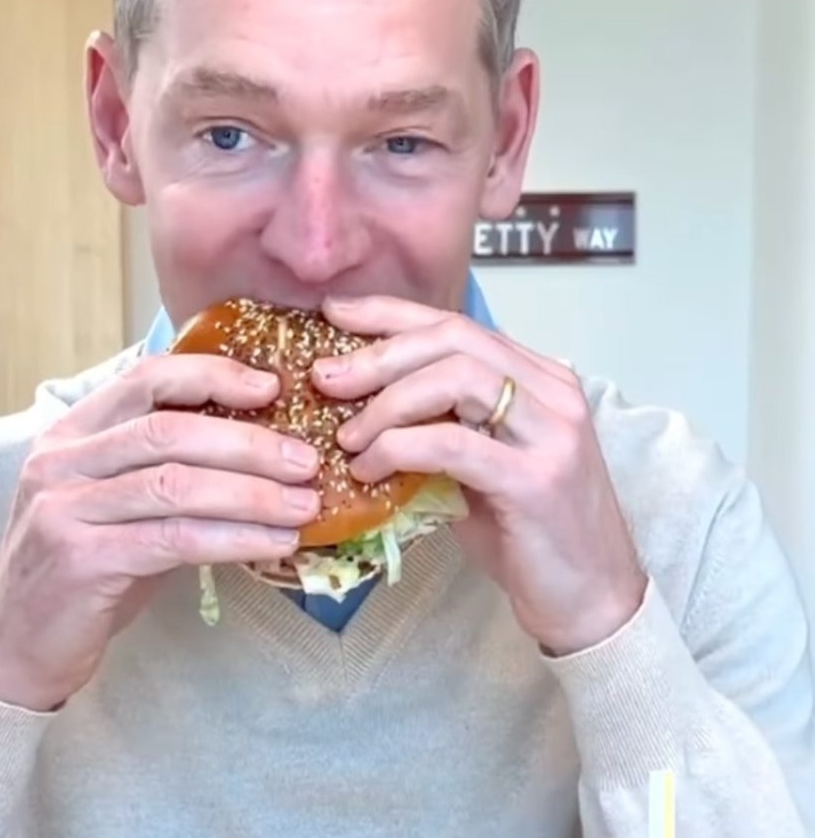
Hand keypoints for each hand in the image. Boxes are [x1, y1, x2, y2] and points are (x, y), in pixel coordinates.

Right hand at [0, 353, 321, 711]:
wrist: (18, 647)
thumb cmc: (80, 573)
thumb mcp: (113, 508)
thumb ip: (163, 474)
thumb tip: (261, 455)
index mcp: (68, 435)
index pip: (144, 380)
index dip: (212, 375)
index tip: (270, 387)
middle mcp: (59, 462)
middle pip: (168, 431)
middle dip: (248, 442)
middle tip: (306, 459)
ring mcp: (64, 509)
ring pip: (175, 484)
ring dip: (252, 493)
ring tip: (304, 504)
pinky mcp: (82, 560)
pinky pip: (174, 538)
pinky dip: (233, 537)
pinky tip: (273, 543)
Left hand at [314, 295, 646, 654]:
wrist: (588, 600)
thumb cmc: (525, 532)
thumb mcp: (475, 463)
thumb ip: (437, 422)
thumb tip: (354, 399)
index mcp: (538, 379)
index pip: (456, 323)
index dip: (389, 313)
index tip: (333, 314)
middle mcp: (552, 393)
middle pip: (452, 339)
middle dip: (377, 353)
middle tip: (325, 379)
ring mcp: (550, 433)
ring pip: (454, 378)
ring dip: (386, 403)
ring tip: (348, 437)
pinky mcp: (535, 479)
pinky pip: (451, 442)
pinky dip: (398, 448)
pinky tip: (369, 470)